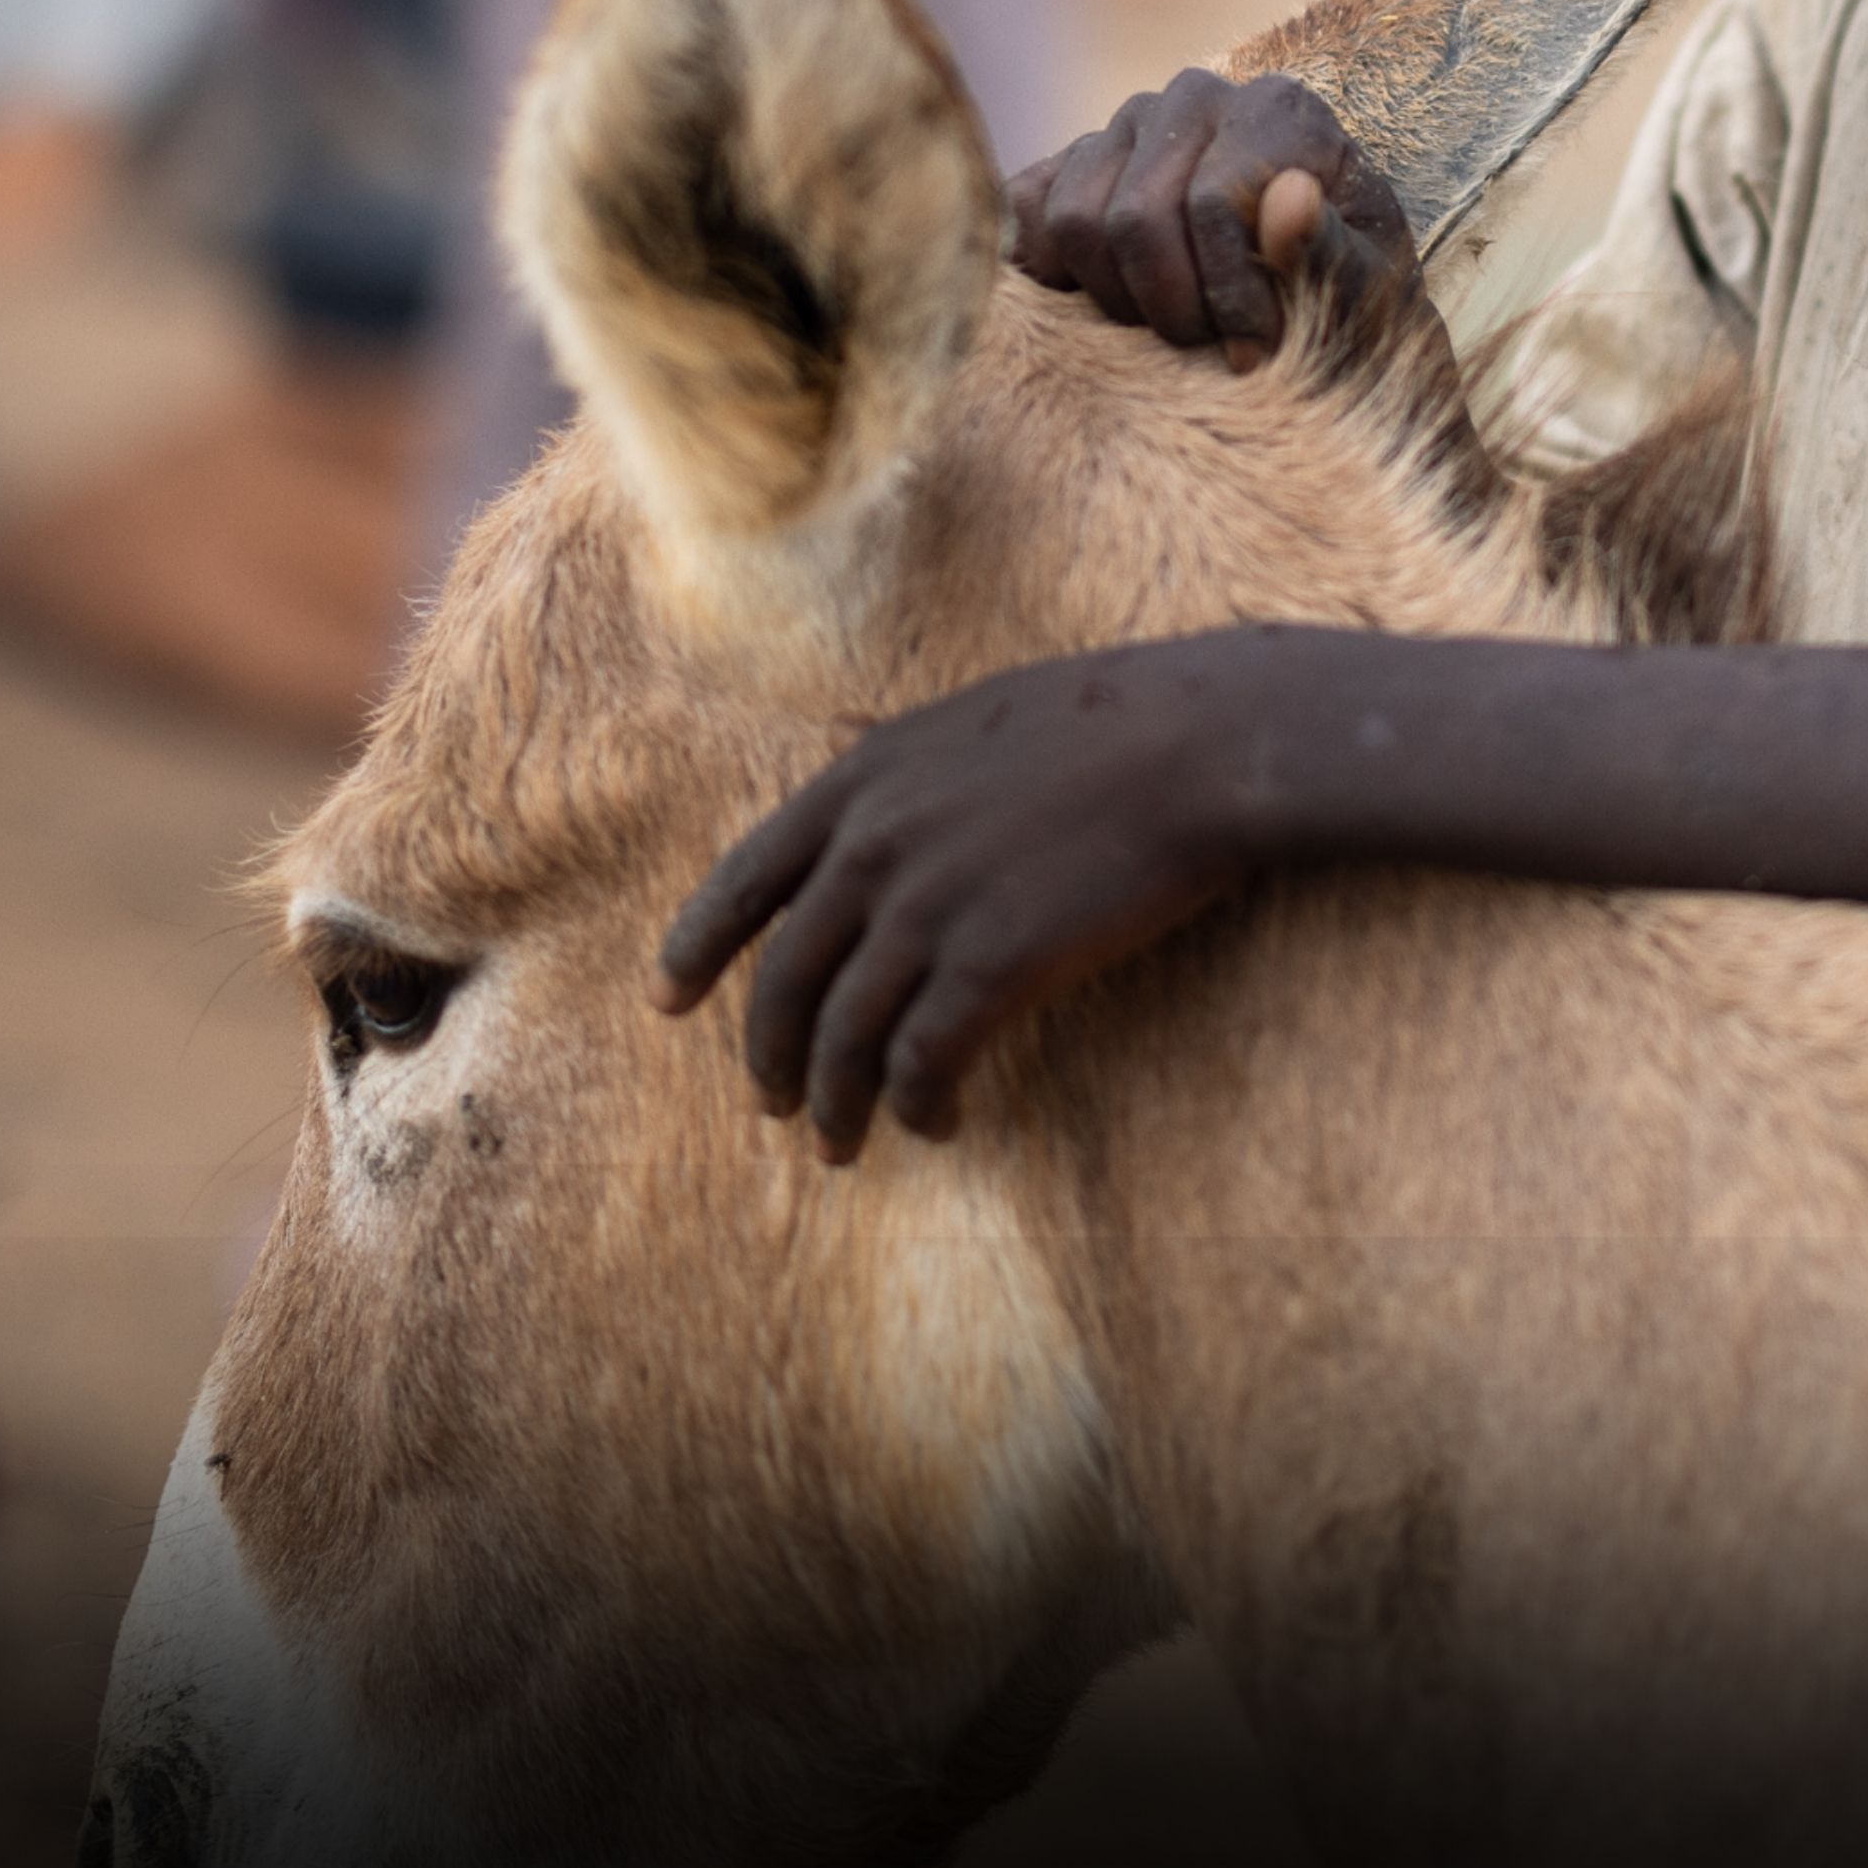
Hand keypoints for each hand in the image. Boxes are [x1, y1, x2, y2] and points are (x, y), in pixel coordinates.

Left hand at [655, 629, 1300, 1158]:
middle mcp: (873, 845)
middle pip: (785, 976)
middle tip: (772, 1108)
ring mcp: (927, 907)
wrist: (1201, 740)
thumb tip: (879, 801)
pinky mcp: (992, 964)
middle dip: (769, 1054)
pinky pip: (924, 1061)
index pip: (745, 876)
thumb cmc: (1116, 721)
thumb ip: (911, 773)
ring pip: (844, 1036)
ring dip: (837, 1103)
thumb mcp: (977, 720)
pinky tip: (938, 1123)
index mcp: (862, 780)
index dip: (698, 946)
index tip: (666, 1001)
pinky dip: (919, 1105)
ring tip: (842, 1147)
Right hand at [1009, 69, 1417, 367]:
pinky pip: (1027, 209)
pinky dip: (1053, 271)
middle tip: (1209, 351)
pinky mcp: (1071, 158)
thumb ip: (1327, 250)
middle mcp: (1198, 94)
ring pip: (1076, 218)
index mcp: (1279, 109)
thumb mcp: (1360, 291)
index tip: (1253, 353)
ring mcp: (1127, 123)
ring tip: (1173, 332)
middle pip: (1136, 216)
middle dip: (1170, 308)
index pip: (1211, 203)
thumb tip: (1291, 197)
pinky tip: (1106, 307)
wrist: (1310, 303)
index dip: (1226, 297)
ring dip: (1117, 301)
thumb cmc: (1346, 298)